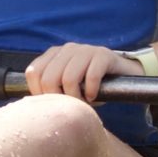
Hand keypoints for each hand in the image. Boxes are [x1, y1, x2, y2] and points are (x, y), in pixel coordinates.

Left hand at [22, 42, 137, 101]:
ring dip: (76, 98)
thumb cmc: (90, 84)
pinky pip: (91, 76)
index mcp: (54, 53)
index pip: (34, 73)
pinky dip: (91, 92)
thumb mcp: (68, 85)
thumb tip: (35, 107)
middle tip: (70, 107)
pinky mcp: (103, 54)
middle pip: (49, 78)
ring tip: (83, 104)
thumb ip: (52, 89)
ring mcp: (86, 49)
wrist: (123, 73)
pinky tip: (94, 97)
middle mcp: (67, 48)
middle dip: (58, 99)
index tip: (53, 105)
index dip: (39, 93)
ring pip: (69, 78)